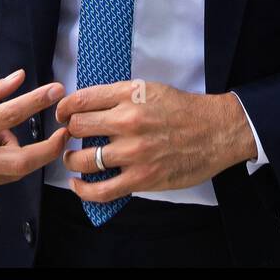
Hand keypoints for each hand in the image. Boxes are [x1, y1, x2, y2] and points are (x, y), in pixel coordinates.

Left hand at [55, 81, 255, 202]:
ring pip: (83, 159)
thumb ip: (119, 96)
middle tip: (71, 137)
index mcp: (129, 95)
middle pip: (77, 127)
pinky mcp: (141, 178)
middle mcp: (127, 121)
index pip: (80, 100)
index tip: (63, 115)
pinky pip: (101, 190)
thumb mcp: (149, 89)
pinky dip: (83, 190)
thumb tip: (87, 105)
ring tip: (75, 158)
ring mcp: (133, 152)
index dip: (64, 109)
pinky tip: (78, 185)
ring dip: (72, 160)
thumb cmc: (184, 109)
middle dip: (68, 133)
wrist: (216, 131)